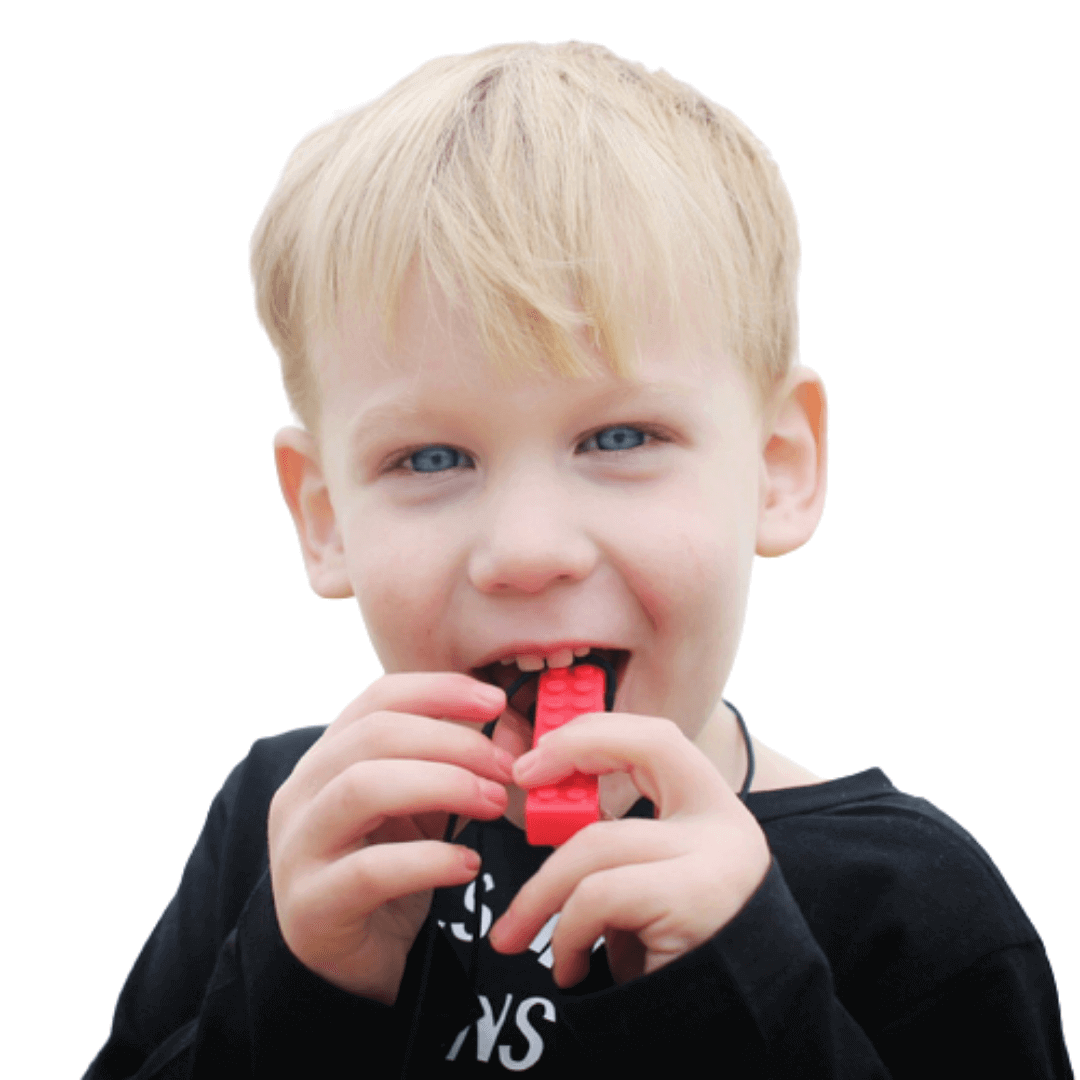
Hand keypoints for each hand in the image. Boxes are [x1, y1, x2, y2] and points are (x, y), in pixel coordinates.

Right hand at [267, 673, 510, 1004]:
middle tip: (507, 766)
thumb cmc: (391, 868)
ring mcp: (299, 848)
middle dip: (453, 742)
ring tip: (493, 804)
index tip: (496, 701)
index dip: (439, 690)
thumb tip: (512, 731)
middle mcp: (302, 793)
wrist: (353, 960)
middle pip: (374, 735)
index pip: (378, 698)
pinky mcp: (311, 906)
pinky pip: (370, 869)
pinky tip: (468, 863)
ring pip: (361, 788)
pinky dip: (429, 860)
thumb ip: (452, 765)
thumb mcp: (421, 806)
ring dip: (442, 786)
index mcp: (328, 757)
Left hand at [487, 712, 769, 987]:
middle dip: (562, 779)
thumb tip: (548, 812)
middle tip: (518, 791)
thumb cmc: (677, 965)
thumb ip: (617, 848)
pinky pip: (600, 895)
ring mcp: (717, 861)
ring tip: (519, 935)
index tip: (537, 760)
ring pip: (599, 840)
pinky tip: (571, 968)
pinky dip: (568, 933)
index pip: (657, 738)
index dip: (594, 732)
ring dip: (541, 893)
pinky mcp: (696, 904)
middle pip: (636, 761)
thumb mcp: (649, 890)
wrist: (735, 1034)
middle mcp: (726, 826)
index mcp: (715, 812)